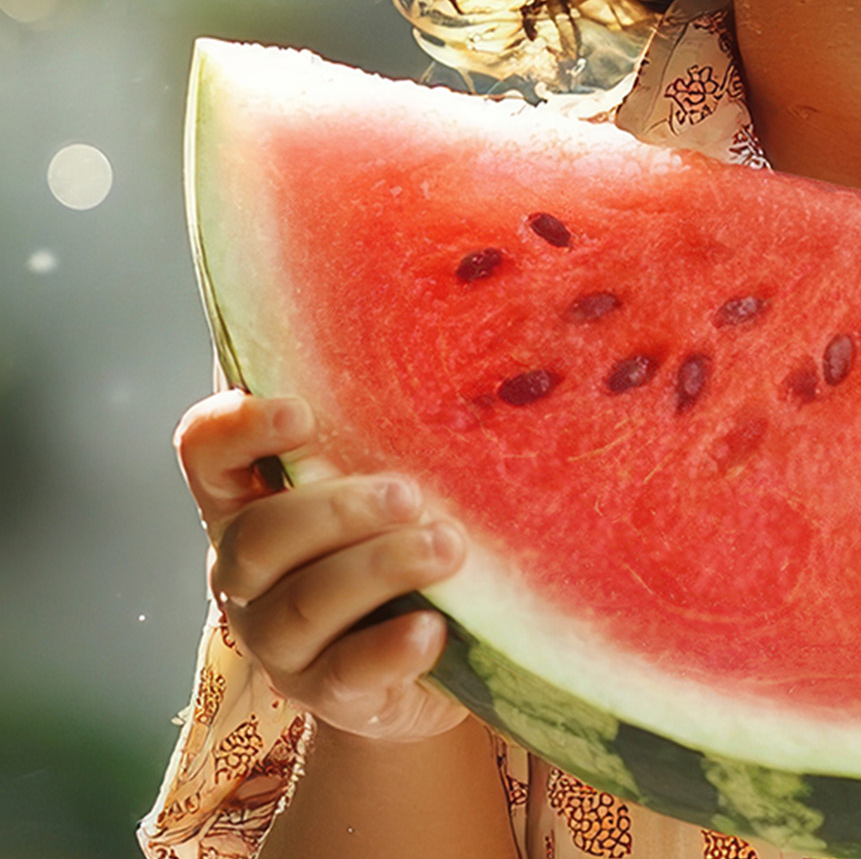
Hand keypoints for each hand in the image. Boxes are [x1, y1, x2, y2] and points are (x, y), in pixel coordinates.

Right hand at [175, 389, 470, 742]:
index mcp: (247, 504)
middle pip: (260, 537)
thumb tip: (443, 374)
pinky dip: (390, 649)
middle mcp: (246, 574)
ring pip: (304, 604)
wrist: (412, 661)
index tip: (302, 413)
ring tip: (447, 547)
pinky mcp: (325, 694)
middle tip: (410, 495)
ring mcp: (278, 642)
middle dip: (337, 511)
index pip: (207, 455)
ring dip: (379, 568)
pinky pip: (346, 673)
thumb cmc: (391, 539)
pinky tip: (431, 628)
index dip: (239, 429)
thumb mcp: (377, 487)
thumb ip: (378, 438)